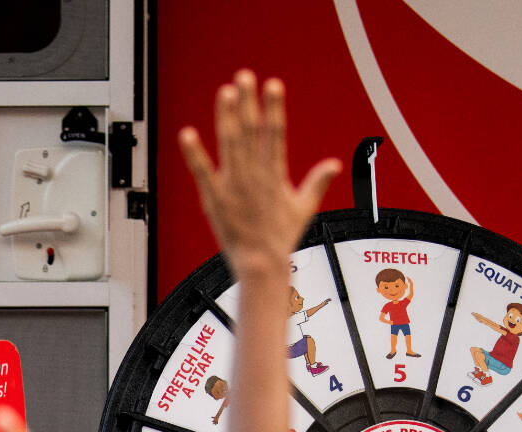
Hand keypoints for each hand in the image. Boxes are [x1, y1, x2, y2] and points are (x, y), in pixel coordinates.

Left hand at [177, 72, 339, 277]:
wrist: (262, 265)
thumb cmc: (281, 239)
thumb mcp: (305, 208)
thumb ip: (317, 182)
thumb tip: (334, 166)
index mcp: (275, 173)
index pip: (276, 132)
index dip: (274, 108)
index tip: (273, 85)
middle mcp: (255, 175)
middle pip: (252, 131)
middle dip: (249, 102)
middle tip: (244, 76)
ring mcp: (234, 185)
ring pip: (230, 145)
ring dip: (227, 117)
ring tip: (225, 93)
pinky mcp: (215, 198)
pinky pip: (203, 172)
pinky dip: (194, 154)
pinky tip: (187, 135)